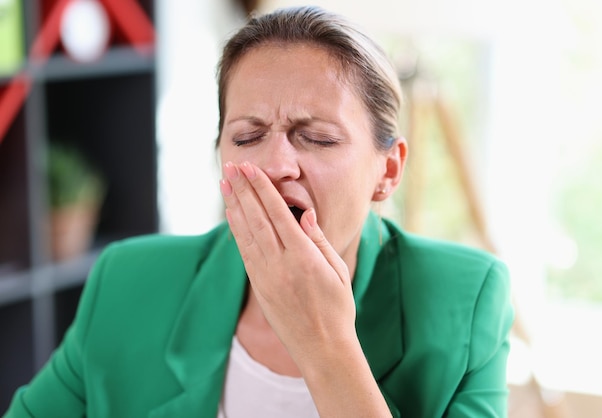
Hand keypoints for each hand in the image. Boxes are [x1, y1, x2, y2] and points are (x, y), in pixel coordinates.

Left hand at [219, 161, 355, 358]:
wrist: (321, 348)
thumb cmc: (337, 309)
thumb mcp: (338, 271)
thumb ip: (319, 240)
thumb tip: (304, 214)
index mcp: (303, 256)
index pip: (277, 213)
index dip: (261, 188)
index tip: (250, 169)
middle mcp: (280, 263)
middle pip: (256, 217)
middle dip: (242, 189)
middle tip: (231, 166)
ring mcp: (266, 275)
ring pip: (245, 232)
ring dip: (233, 205)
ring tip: (224, 183)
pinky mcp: (259, 286)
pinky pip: (244, 251)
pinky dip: (235, 230)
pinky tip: (230, 214)